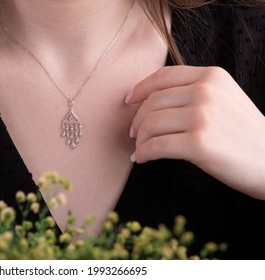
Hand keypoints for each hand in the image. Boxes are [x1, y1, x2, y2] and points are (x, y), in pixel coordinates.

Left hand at [125, 66, 264, 199]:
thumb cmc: (243, 133)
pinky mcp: (199, 143)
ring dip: (139, 140)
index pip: (163, 76)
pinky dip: (143, 154)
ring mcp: (202, 117)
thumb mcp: (224, 99)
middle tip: (133, 134)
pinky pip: (155, 146)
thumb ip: (193, 92)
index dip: (140, 88)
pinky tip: (142, 159)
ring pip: (150, 124)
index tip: (128, 101)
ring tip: (140, 149)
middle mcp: (205, 92)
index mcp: (211, 77)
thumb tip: (149, 100)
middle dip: (136, 120)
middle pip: (151, 102)